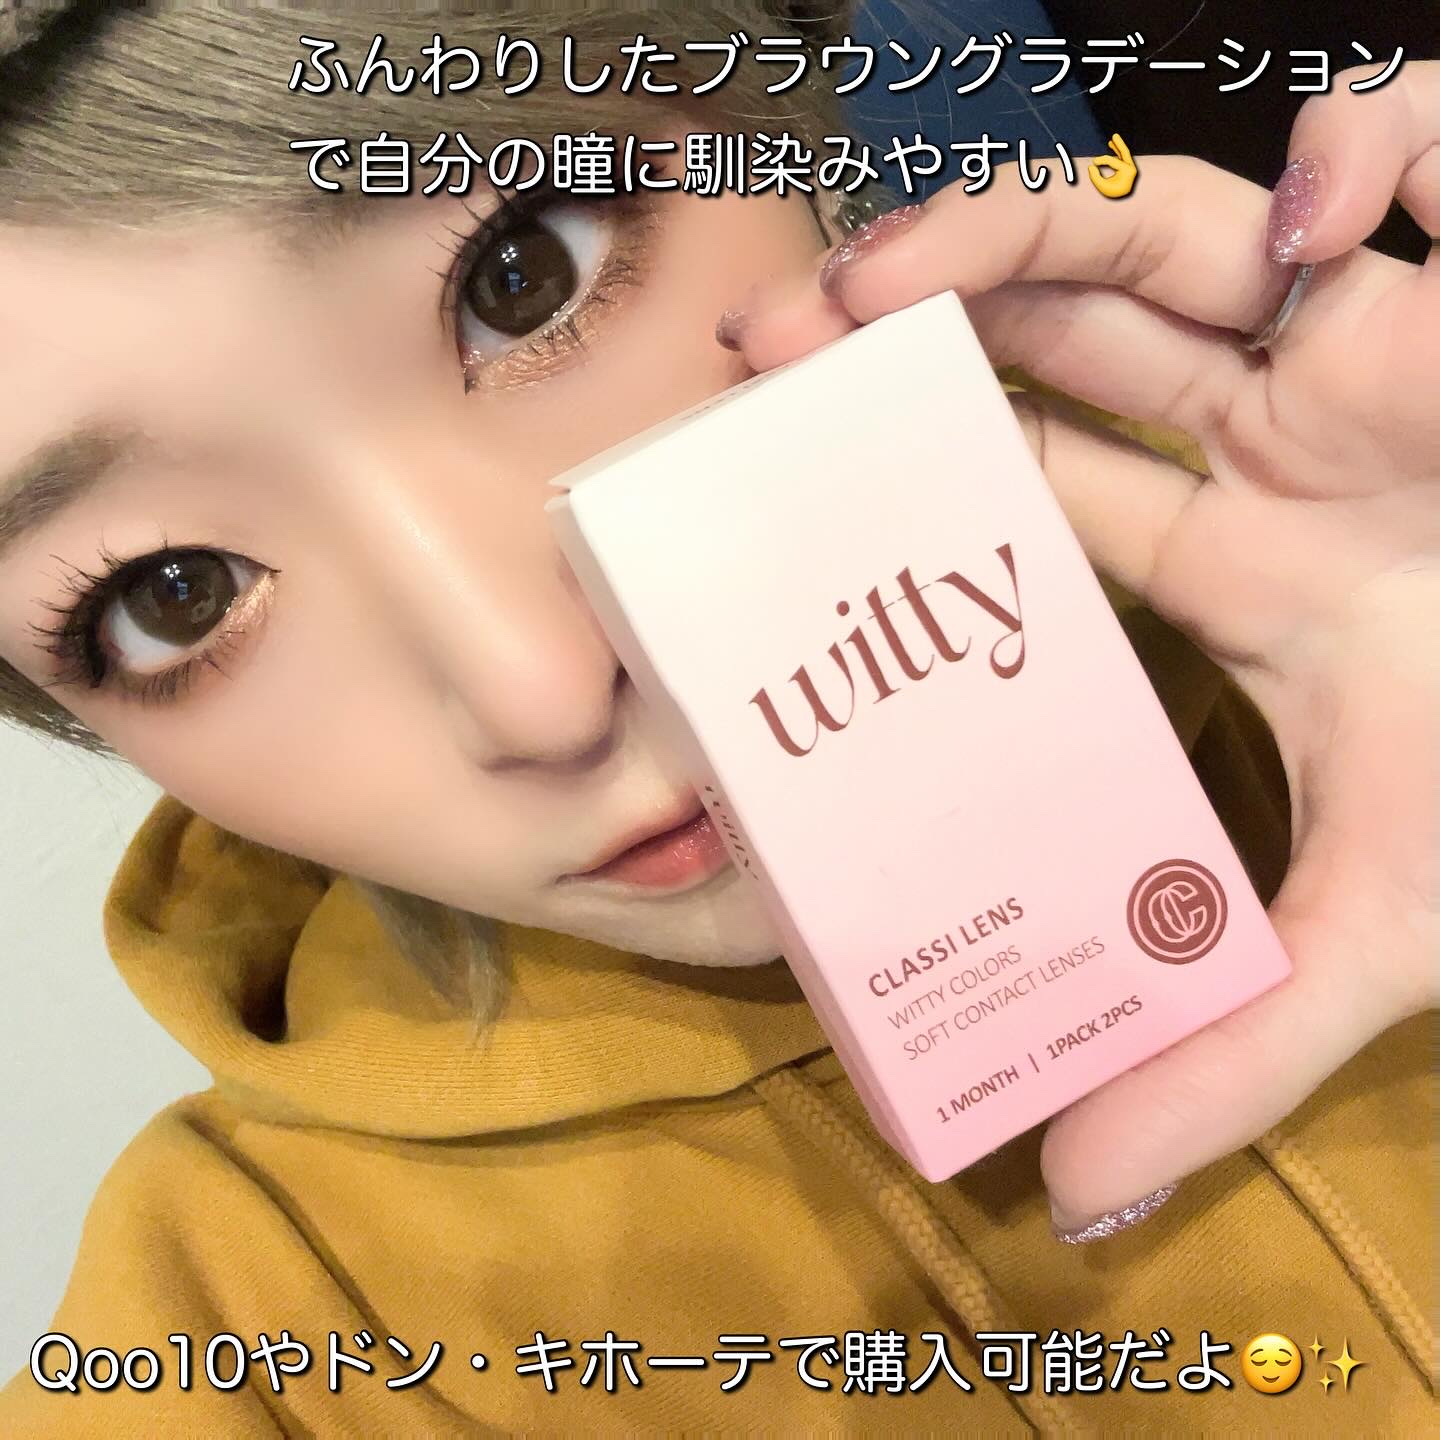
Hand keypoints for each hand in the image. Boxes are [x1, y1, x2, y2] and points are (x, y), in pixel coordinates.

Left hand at [720, 62, 1437, 1230]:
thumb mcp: (1380, 932)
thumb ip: (1228, 1048)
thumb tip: (1068, 1195)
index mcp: (1239, 567)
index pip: (1035, 497)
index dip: (910, 488)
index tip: (781, 500)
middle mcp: (1276, 443)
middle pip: (1057, 341)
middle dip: (909, 326)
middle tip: (760, 355)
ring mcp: (1364, 349)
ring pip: (1159, 228)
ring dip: (1008, 232)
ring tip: (867, 277)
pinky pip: (1428, 136)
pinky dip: (1377, 140)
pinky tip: (1317, 207)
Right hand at [1087, 133, 1137, 199]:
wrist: (1122, 197)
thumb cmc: (1113, 192)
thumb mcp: (1103, 186)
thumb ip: (1095, 177)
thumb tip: (1091, 166)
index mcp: (1127, 171)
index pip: (1113, 161)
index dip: (1102, 160)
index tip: (1093, 162)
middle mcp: (1131, 167)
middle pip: (1124, 152)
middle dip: (1119, 144)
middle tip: (1115, 135)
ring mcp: (1130, 166)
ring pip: (1124, 153)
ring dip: (1117, 146)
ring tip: (1112, 139)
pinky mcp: (1127, 166)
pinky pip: (1122, 156)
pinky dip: (1117, 151)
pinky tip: (1112, 145)